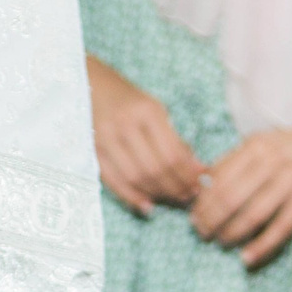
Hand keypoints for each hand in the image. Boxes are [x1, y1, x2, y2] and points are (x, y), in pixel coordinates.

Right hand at [86, 55, 202, 216]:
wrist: (91, 85)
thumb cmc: (129, 100)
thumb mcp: (155, 110)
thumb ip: (173, 138)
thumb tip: (196, 169)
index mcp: (147, 111)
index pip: (172, 153)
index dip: (188, 173)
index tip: (200, 182)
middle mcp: (126, 125)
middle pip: (155, 169)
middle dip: (175, 187)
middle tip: (188, 195)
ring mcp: (106, 139)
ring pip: (136, 178)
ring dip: (157, 193)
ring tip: (172, 199)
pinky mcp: (93, 151)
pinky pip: (114, 181)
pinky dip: (131, 196)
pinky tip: (146, 205)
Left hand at [187, 110, 291, 265]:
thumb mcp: (266, 142)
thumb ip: (238, 161)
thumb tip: (205, 184)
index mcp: (256, 146)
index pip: (217, 178)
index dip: (201, 201)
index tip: (193, 214)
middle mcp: (271, 163)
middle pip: (228, 199)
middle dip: (209, 220)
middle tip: (201, 233)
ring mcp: (290, 182)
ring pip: (250, 216)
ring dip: (230, 234)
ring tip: (221, 242)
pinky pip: (279, 229)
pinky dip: (261, 247)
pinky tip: (246, 258)